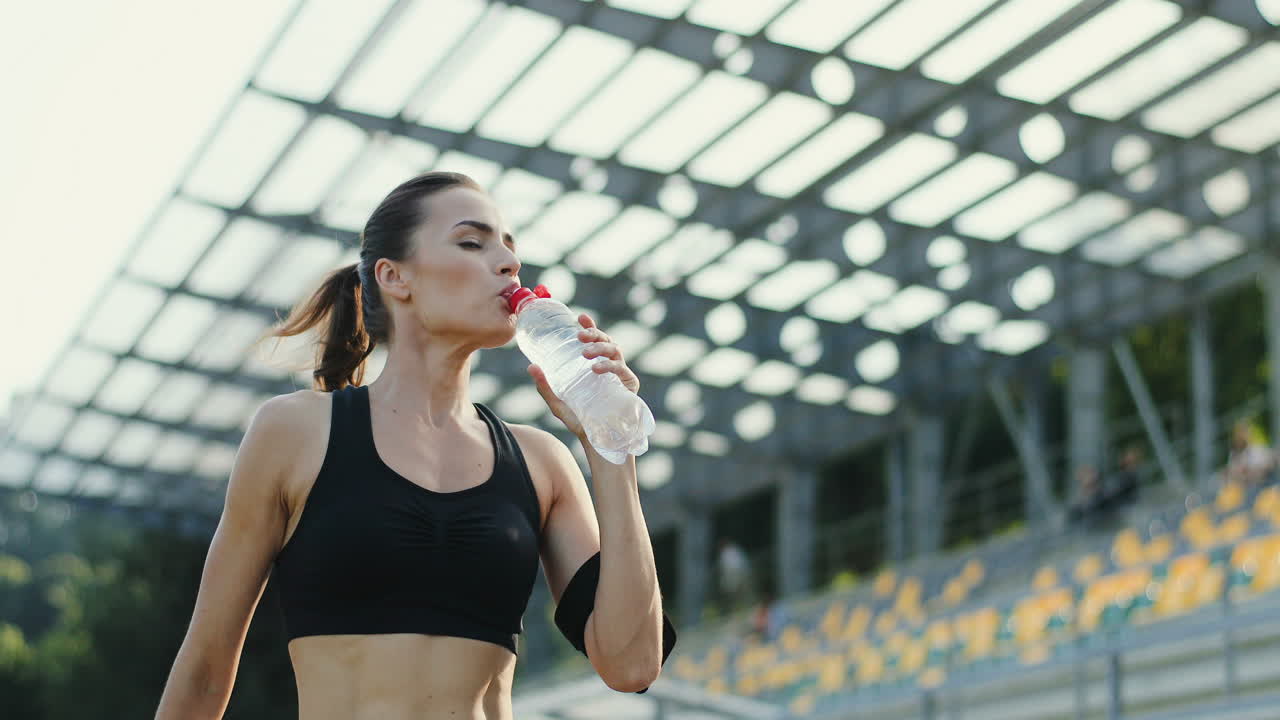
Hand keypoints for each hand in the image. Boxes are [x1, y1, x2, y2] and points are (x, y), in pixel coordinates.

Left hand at [528, 314, 639, 439]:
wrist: (597, 442)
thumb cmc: (580, 421)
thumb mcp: (558, 402)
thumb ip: (545, 386)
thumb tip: (530, 366)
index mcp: (595, 366)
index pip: (594, 341)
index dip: (589, 326)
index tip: (579, 317)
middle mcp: (609, 367)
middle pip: (606, 341)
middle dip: (594, 334)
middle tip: (579, 336)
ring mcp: (621, 375)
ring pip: (615, 350)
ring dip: (600, 347)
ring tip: (585, 353)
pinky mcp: (629, 386)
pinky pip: (621, 369)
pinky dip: (609, 365)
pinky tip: (596, 368)